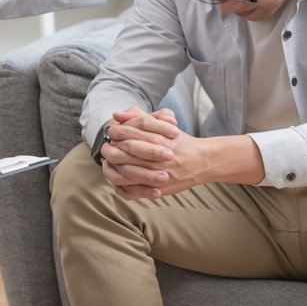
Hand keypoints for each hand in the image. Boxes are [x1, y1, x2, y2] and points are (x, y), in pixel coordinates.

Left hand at [98, 107, 264, 200]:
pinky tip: (117, 181)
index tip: (111, 133)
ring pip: (122, 173)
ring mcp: (154, 174)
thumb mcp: (161, 124)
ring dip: (111, 169)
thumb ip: (138, 116)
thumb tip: (116, 114)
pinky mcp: (156, 189)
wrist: (200, 161)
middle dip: (109, 150)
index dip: (114, 133)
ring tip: (108, 165)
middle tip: (106, 149)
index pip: (124, 133)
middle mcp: (153, 156)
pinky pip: (131, 191)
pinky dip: (120, 187)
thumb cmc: (178, 141)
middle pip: (120, 153)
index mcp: (154, 137)